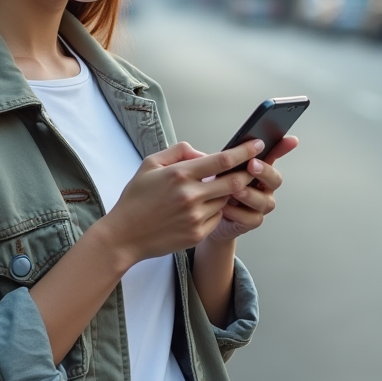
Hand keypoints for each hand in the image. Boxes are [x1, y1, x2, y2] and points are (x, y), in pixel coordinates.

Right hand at [101, 139, 266, 264]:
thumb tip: (205, 154)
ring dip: (227, 192)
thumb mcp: (150, 164)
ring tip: (213, 189)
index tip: (258, 145)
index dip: (245, 151)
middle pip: (235, 181)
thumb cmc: (136, 198)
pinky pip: (218, 217)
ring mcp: (196, 217)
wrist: (124, 236)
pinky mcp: (197, 234)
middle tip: (252, 167)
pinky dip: (216, 210)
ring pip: (226, 200)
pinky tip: (201, 208)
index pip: (223, 160)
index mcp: (180, 174)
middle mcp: (191, 196)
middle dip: (247, 173)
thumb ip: (180, 152)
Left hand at [208, 135, 298, 241]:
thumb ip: (213, 159)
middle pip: (275, 179)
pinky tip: (225, 208)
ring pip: (264, 201)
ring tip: (234, 190)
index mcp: (257, 169)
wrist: (206, 216)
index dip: (284, 147)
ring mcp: (260, 205)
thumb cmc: (212, 189)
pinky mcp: (252, 221)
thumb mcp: (213, 169)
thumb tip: (199, 149)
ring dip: (249, 194)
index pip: (274, 155)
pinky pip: (251, 218)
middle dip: (265, 171)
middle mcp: (263, 187)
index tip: (292, 140)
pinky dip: (238, 213)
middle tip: (252, 165)